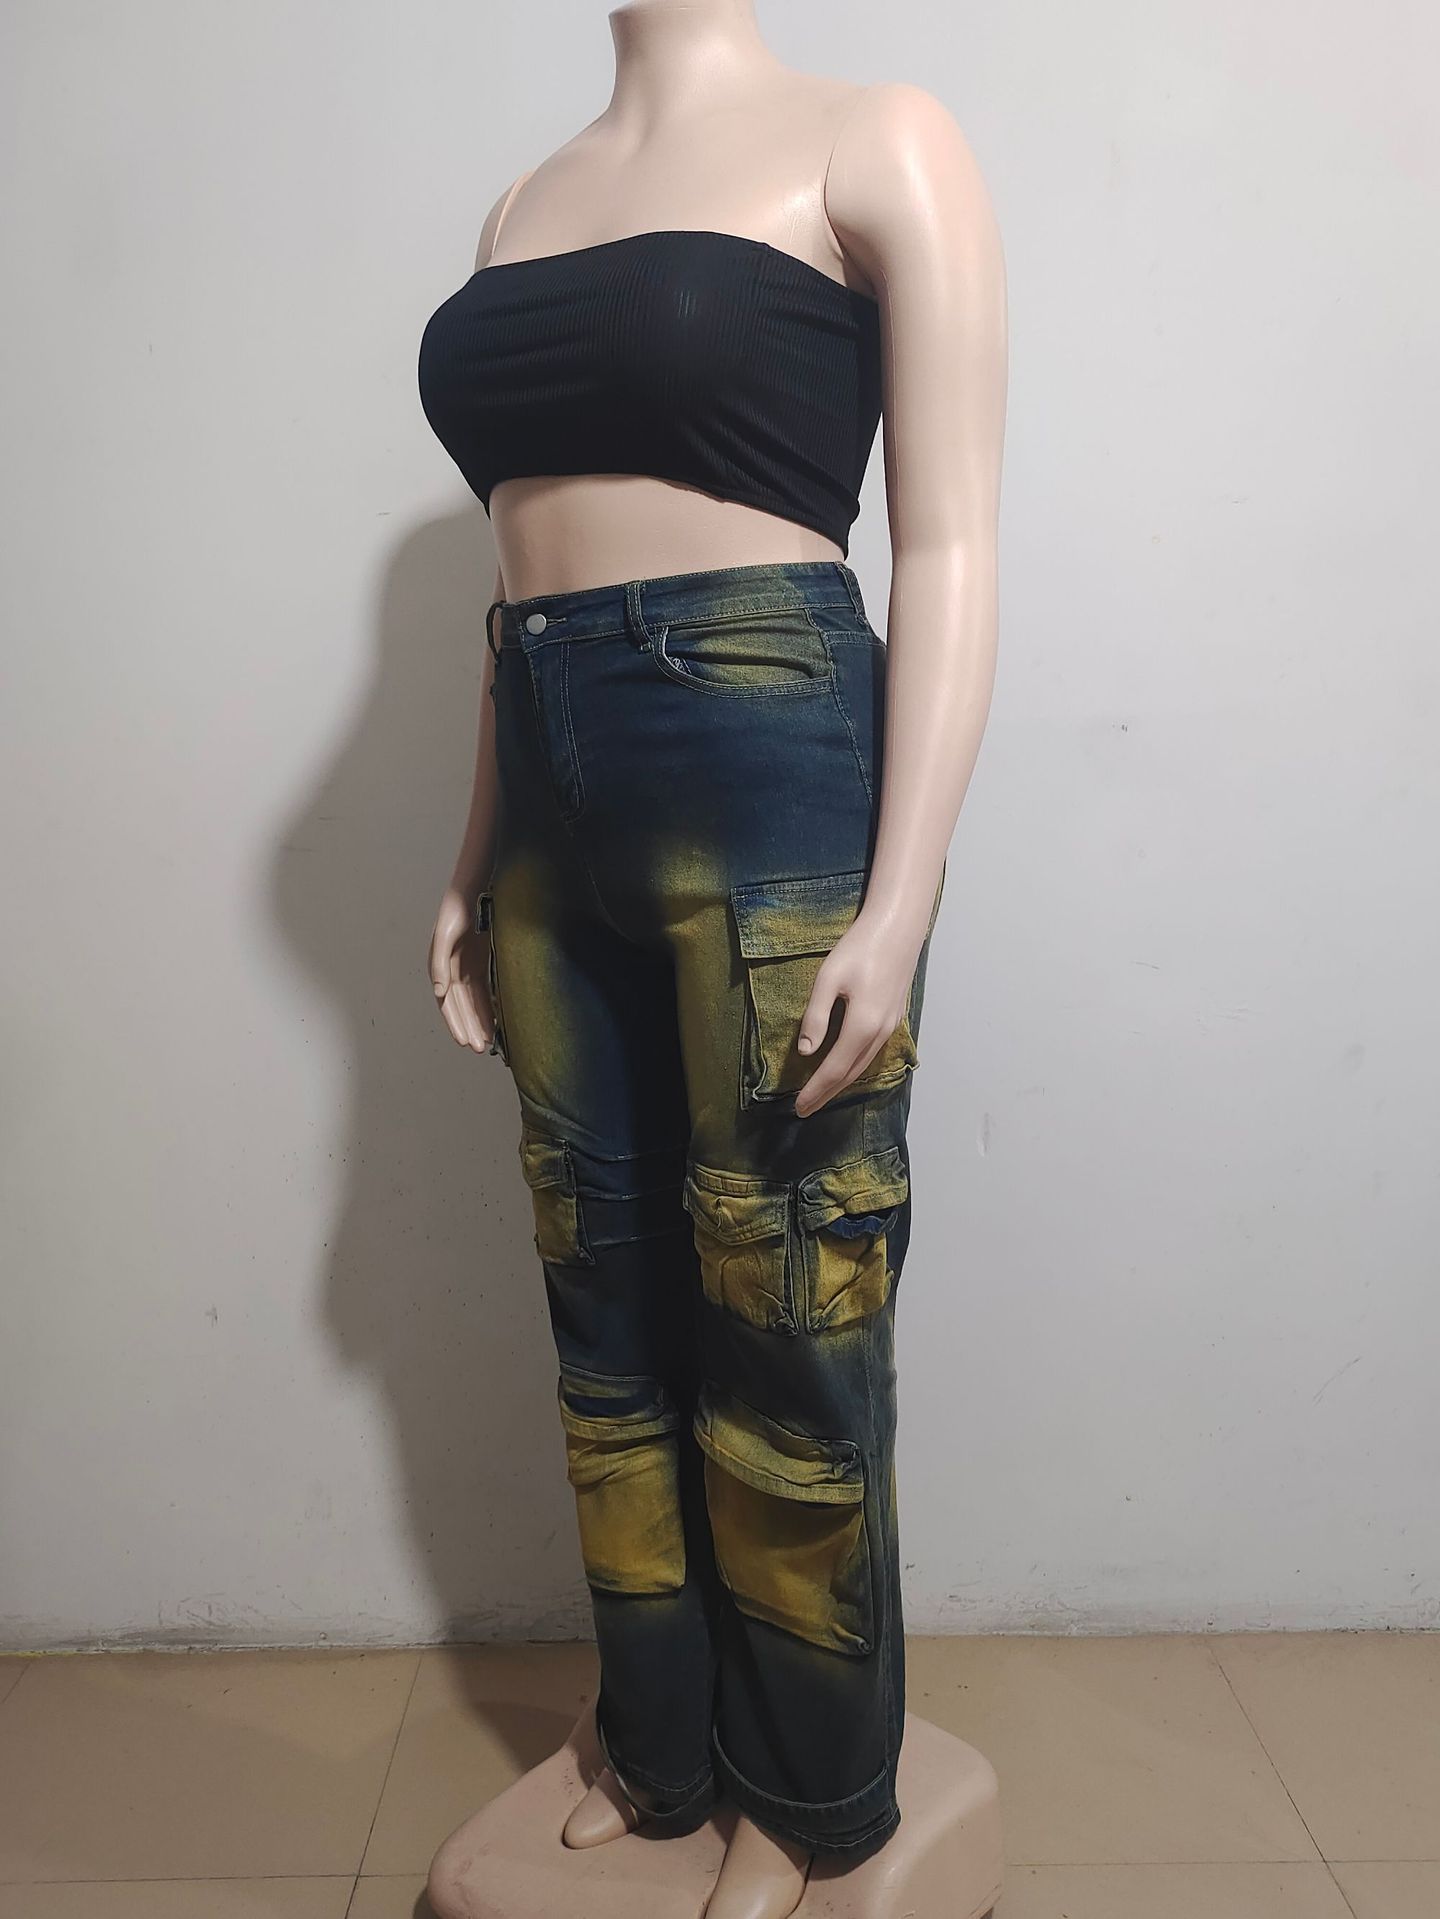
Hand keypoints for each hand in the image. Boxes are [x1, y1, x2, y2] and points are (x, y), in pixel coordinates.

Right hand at [428, 883, 493, 1054]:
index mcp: (441, 966)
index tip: (464, 1041)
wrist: (477, 885)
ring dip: (479, 1020)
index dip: (455, 1022)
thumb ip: (439, 963)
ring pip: (474, 1000)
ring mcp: (469, 965)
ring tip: (488, 1042)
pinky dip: (490, 1004)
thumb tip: (438, 992)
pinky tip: (498, 1020)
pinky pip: (486, 988)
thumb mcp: (445, 935)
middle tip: (479, 1048)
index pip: (447, 1002)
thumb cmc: (457, 908)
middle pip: (461, 1006)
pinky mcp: (483, 959)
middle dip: (469, 1027)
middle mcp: (453, 969)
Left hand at [793, 907, 927, 1117]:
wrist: (899, 929)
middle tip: (806, 1109)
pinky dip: (855, 1067)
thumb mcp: (828, 978)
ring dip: (842, 1083)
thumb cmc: (860, 948)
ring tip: (821, 1094)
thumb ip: (816, 1016)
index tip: (799, 1107)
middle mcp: (880, 1033)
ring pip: (863, 1065)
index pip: (834, 1068)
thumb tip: (806, 1052)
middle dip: (827, 1093)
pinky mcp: (894, 1018)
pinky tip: (844, 1067)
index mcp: (862, 1026)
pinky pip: (872, 1053)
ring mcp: (891, 1027)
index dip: (816, 1090)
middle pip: (851, 1074)